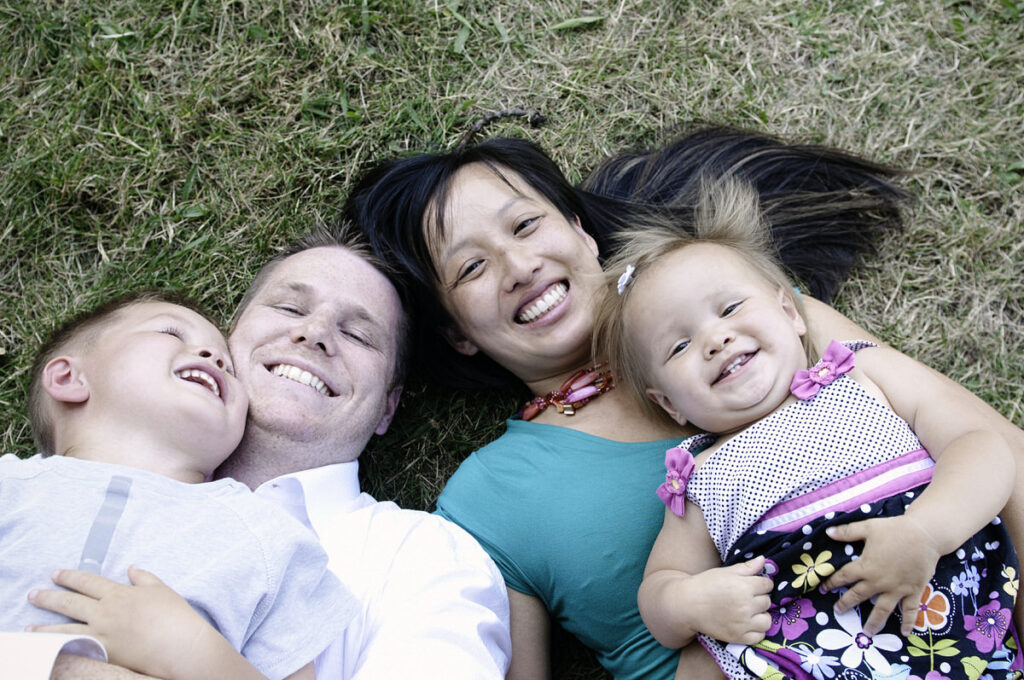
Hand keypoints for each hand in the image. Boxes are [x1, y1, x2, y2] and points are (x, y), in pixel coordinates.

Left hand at [28, 566, 219, 679]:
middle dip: (49, 597)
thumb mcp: (161, 590)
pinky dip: (59, 647)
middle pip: (70, 603)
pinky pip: (75, 648)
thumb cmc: (175, 615)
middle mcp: (106, 612)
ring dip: (44, 627)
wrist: (180, 644)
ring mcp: (102, 634)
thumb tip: (131, 568)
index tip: (55, 574)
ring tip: (29, 626)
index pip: (87, 581)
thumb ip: (144, 578)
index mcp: (119, 594)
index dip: (69, 577)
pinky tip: (49, 646)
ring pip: (65, 628)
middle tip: (34, 594)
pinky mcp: (104, 653)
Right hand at [681, 557, 773, 644]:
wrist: (687, 604)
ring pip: (767, 620)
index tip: (752, 584)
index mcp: (743, 586)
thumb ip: (747, 567)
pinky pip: (760, 636)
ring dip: (761, 615)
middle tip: (746, 597)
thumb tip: (764, 559)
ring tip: (750, 611)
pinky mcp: (738, 637)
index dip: (761, 583)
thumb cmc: (706, 584)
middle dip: (759, 598)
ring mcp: (742, 623)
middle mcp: (745, 606)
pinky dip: (757, 630)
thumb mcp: (726, 572)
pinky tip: (747, 623)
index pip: (767, 585)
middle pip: (767, 602)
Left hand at [822, 514, 941, 635]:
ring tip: (866, 633)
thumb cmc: (895, 529)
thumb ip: (847, 532)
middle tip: (838, 611)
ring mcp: (896, 589)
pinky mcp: (913, 591)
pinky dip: (908, 622)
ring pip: (881, 609)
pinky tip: (905, 633)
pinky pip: (909, 610)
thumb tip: (828, 532)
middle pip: (858, 595)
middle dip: (846, 604)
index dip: (832, 582)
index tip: (823, 588)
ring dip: (873, 622)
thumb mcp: (868, 527)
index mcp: (866, 566)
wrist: (925, 535)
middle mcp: (879, 581)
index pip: (844, 577)